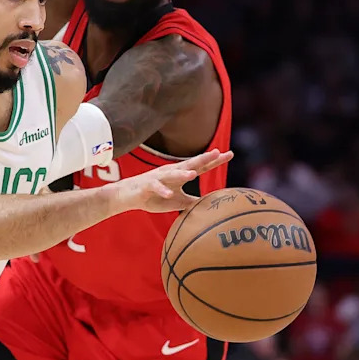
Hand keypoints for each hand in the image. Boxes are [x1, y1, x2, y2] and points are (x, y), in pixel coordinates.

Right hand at [111, 149, 234, 213]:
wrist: (129, 196)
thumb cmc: (154, 197)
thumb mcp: (178, 200)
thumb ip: (194, 201)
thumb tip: (211, 207)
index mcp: (180, 175)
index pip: (201, 167)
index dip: (214, 161)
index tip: (230, 154)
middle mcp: (171, 172)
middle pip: (190, 164)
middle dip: (203, 158)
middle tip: (217, 152)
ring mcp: (159, 178)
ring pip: (173, 175)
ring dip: (182, 174)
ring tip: (194, 174)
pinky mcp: (148, 186)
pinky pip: (156, 188)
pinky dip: (162, 191)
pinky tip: (168, 194)